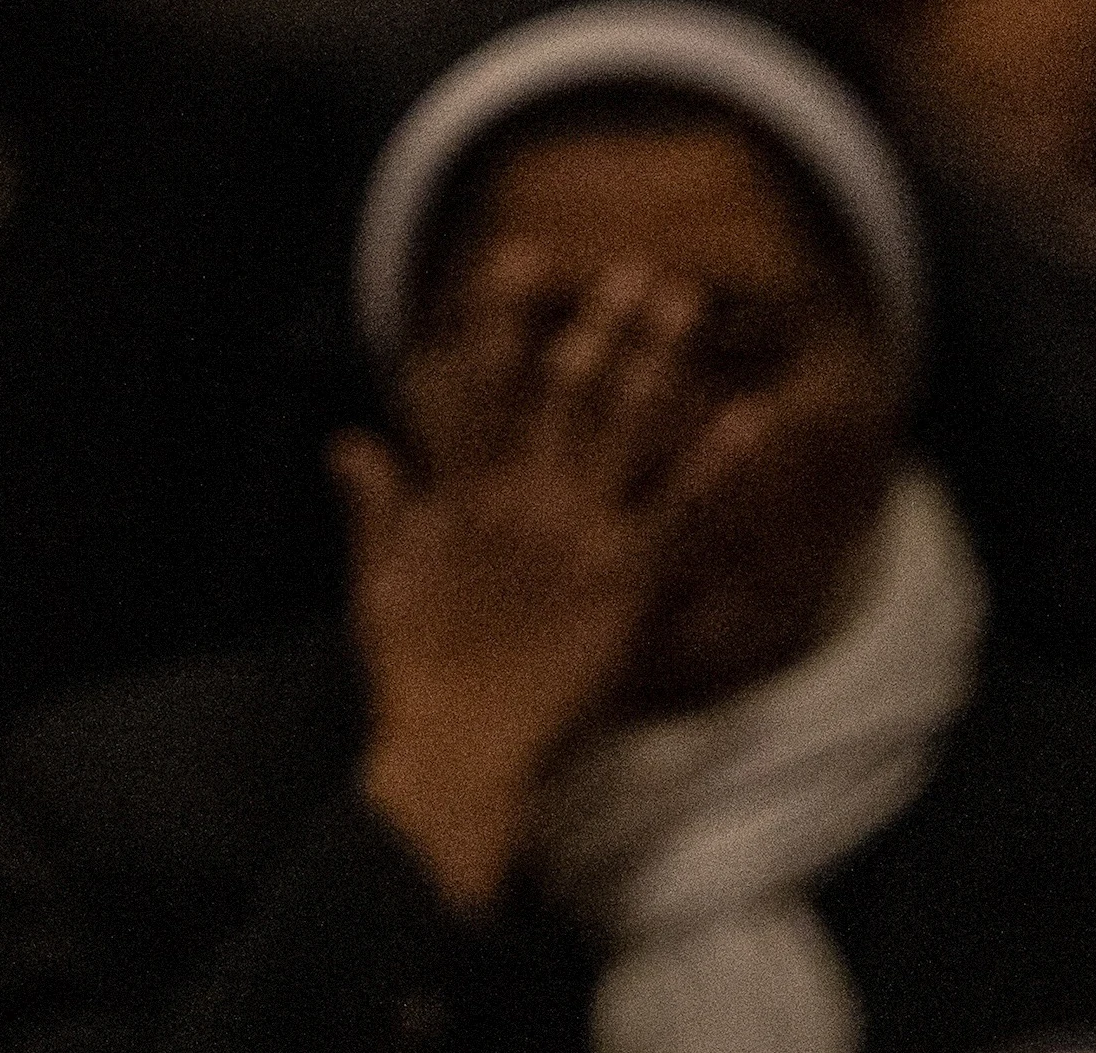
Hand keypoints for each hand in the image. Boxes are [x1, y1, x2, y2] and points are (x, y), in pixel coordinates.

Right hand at [344, 268, 730, 913]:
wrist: (460, 750)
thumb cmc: (417, 674)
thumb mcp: (379, 580)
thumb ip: (374, 504)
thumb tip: (350, 441)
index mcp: (462, 494)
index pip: (479, 387)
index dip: (502, 320)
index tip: (523, 259)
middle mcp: (520, 498)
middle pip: (564, 390)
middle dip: (601, 325)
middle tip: (638, 269)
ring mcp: (574, 534)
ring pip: (622, 427)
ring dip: (658, 360)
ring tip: (689, 304)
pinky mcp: (621, 580)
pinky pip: (677, 509)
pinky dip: (712, 461)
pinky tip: (746, 417)